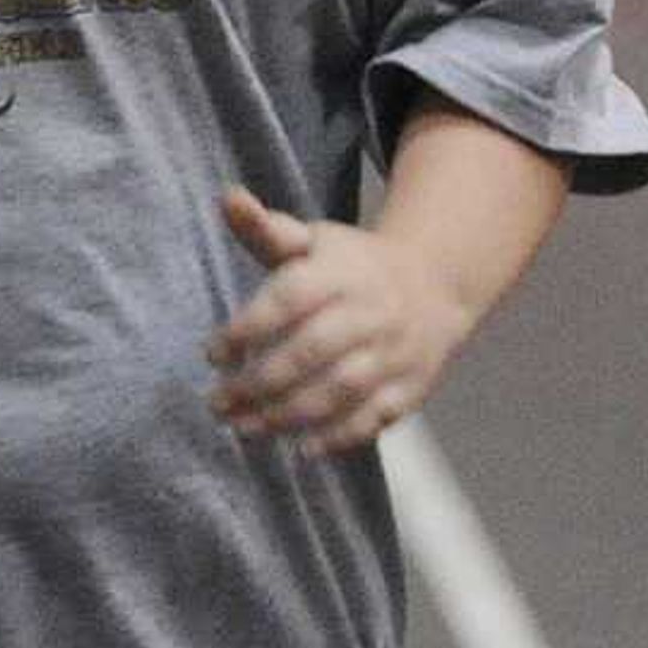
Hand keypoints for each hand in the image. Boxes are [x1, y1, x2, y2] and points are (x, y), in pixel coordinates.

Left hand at [206, 187, 467, 455]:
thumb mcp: (314, 240)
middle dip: (258, 383)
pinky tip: (301, 450)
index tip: (212, 354)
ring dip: (287, 417)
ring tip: (244, 429)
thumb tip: (226, 197)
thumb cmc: (353, 265)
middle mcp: (370, 312)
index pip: (289, 300)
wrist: (435, 286)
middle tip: (217, 403)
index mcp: (341, 273)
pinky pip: (375, 418)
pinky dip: (339, 438)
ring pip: (339, 390)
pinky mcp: (410, 387)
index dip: (247, 328)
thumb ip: (267, 229)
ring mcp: (394, 352)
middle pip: (310, 352)